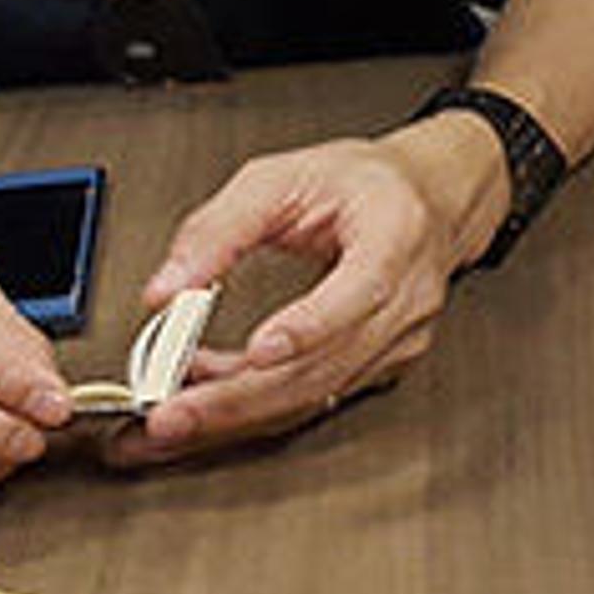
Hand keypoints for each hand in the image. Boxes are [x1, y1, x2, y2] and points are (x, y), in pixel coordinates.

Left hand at [117, 134, 473, 459]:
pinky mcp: (378, 368)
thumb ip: (219, 228)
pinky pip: (311, 397)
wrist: (427, 201)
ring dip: (233, 412)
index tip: (257, 352)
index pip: (360, 292)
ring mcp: (398, 342)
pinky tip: (205, 396)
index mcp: (395, 237)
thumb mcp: (282, 176)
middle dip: (235, 398)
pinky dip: (252, 404)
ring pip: (311, 395)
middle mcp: (407, 299)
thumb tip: (166, 288)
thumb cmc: (362, 183)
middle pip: (323, 366)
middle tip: (167, 414)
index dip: (307, 328)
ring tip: (166, 417)